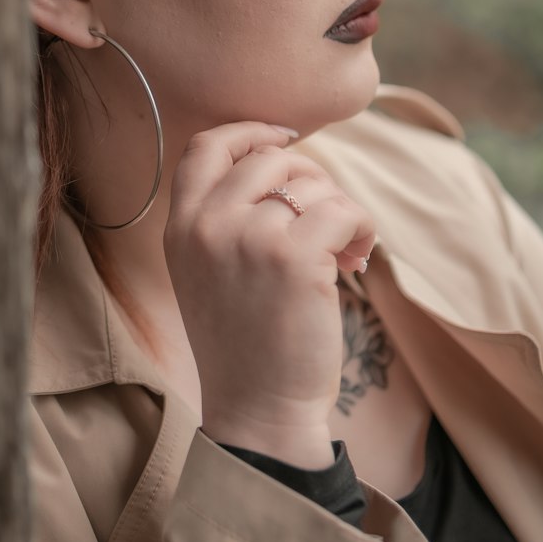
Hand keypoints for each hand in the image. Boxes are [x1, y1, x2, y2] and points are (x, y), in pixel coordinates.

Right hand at [164, 122, 374, 467]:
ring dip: (340, 211)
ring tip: (343, 252)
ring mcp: (248, 237)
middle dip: (312, 181)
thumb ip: (226, 218)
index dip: (251, 131)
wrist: (258, 410)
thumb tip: (285, 157)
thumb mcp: (208, 272)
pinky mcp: (294, 256)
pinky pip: (345, 210)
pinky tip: (357, 261)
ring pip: (314, 183)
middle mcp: (207, 225)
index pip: (208, 146)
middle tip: (326, 223)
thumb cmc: (245, 343)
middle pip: (271, 156)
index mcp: (180, 227)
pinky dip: (362, 230)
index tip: (286, 141)